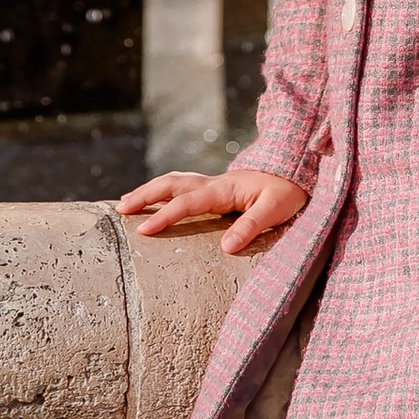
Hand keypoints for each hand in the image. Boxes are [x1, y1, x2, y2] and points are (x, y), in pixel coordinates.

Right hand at [118, 166, 309, 255]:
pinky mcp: (216, 190)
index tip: (143, 230)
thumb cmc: (289, 191)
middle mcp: (213, 183)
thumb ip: (251, 225)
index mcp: (224, 189)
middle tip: (120, 211)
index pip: (187, 202)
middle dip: (144, 195)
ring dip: (149, 190)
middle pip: (171, 184)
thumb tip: (226, 247)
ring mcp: (213, 184)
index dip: (164, 215)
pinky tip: (155, 200)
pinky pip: (182, 187)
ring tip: (126, 204)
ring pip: (173, 182)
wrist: (298, 171)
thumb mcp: (276, 209)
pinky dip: (163, 192)